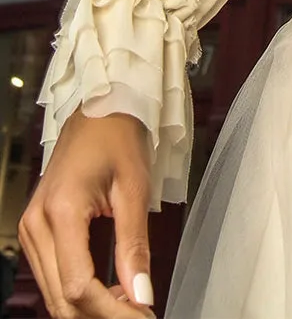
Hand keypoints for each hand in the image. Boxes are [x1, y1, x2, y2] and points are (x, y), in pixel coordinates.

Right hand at [18, 108, 156, 318]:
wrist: (98, 109)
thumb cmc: (119, 138)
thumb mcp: (134, 188)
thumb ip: (135, 244)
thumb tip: (143, 295)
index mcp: (61, 212)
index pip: (79, 285)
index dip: (112, 311)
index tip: (144, 316)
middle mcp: (37, 225)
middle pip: (62, 297)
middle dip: (102, 315)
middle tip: (142, 314)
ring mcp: (31, 229)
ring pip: (55, 293)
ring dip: (91, 308)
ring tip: (132, 304)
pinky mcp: (36, 230)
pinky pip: (53, 276)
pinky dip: (80, 292)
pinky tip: (113, 290)